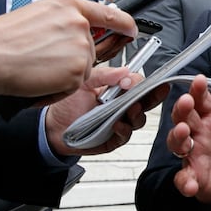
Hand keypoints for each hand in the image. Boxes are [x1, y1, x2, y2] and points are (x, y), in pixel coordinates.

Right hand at [0, 0, 137, 98]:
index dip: (126, 25)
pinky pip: (75, 85)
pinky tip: (38, 78)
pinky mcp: (78, 72)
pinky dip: (58, 88)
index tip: (132, 31)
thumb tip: (87, 28)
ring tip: (37, 66)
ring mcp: (82, 48)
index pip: (111, 14)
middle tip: (43, 58)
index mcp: (70, 6)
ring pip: (84, 68)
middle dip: (74, 59)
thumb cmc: (3, 37)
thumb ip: (67, 19)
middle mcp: (80, 24)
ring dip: (65, 74)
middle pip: (93, 49)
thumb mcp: (40, 14)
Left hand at [44, 66, 169, 155]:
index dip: (140, 82)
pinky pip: (125, 135)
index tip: (133, 80)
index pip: (138, 85)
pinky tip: (116, 124)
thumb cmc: (67, 104)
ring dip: (137, 113)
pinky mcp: (114, 139)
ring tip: (131, 108)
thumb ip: (104, 75)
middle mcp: (122, 107)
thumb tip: (125, 71)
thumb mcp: (84, 82)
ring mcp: (120, 123)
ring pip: (139, 119)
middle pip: (146, 101)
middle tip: (158, 90)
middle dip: (155, 95)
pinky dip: (123, 129)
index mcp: (117, 91)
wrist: (52, 127)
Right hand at [168, 75, 210, 204]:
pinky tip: (190, 183)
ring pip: (177, 143)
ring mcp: (190, 154)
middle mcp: (196, 132)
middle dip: (183, 109)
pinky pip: (184, 177)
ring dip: (178, 137)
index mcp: (208, 116)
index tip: (200, 79)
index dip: (198, 90)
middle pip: (183, 117)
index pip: (201, 100)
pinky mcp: (190, 176)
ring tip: (184, 132)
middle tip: (186, 101)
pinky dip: (185, 180)